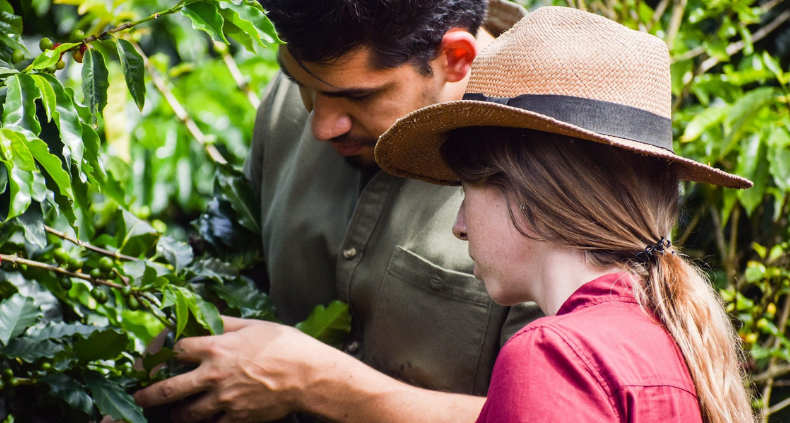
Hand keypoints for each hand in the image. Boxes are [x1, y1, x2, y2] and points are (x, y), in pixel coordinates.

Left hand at [133, 316, 338, 422]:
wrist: (310, 375)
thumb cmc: (285, 345)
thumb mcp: (253, 325)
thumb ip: (224, 322)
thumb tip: (203, 315)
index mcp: (217, 347)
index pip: (174, 350)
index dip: (158, 352)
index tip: (149, 358)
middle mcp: (215, 375)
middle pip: (168, 388)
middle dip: (147, 394)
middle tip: (138, 396)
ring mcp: (224, 400)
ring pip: (185, 413)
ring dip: (173, 413)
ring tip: (168, 413)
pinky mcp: (237, 418)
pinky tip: (197, 420)